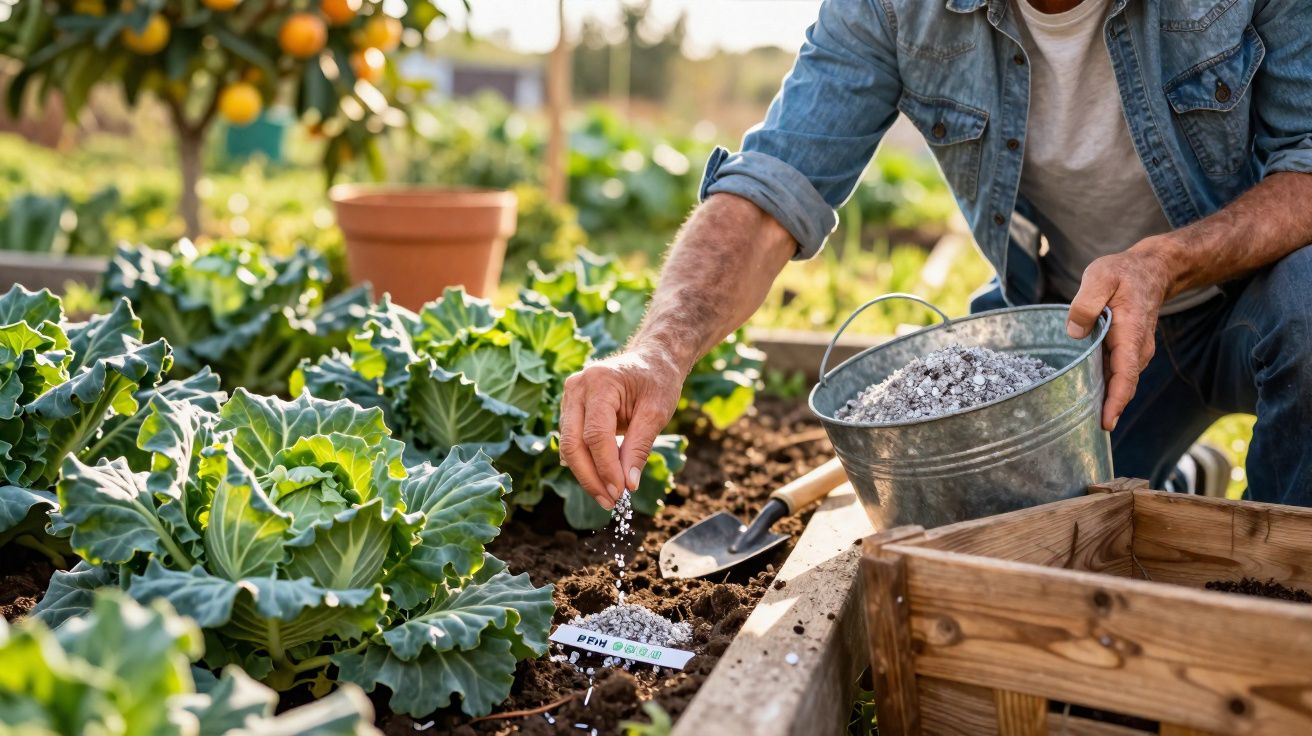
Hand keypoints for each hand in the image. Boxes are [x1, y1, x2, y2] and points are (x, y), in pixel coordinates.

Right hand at [559, 346, 684, 509]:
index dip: (606, 467)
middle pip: (573, 443)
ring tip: (608, 496)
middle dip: (590, 477)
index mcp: (600, 382)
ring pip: (568, 446)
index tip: (620, 492)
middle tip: (610, 502)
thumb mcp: (657, 413)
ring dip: (586, 474)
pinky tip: (601, 480)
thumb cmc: (657, 382)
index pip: (595, 434)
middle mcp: (577, 387)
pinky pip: (572, 442)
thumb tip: (628, 485)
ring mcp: (569, 397)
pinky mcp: (570, 409)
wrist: (652, 360)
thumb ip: (639, 447)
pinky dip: (585, 463)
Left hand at [1065, 244, 1174, 431]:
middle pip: (1122, 386)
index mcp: (1131, 333)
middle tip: (1080, 433)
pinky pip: (1115, 374)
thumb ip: (1087, 302)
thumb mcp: (1101, 277)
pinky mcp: (1126, 352)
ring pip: (1118, 382)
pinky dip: (1103, 388)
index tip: (1106, 422)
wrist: (1152, 270)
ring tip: (1078, 423)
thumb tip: (1075, 332)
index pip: (1126, 373)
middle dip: (1106, 410)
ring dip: (1103, 401)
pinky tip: (1083, 400)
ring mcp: (1134, 352)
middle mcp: (1137, 349)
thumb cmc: (1123, 273)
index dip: (1116, 400)